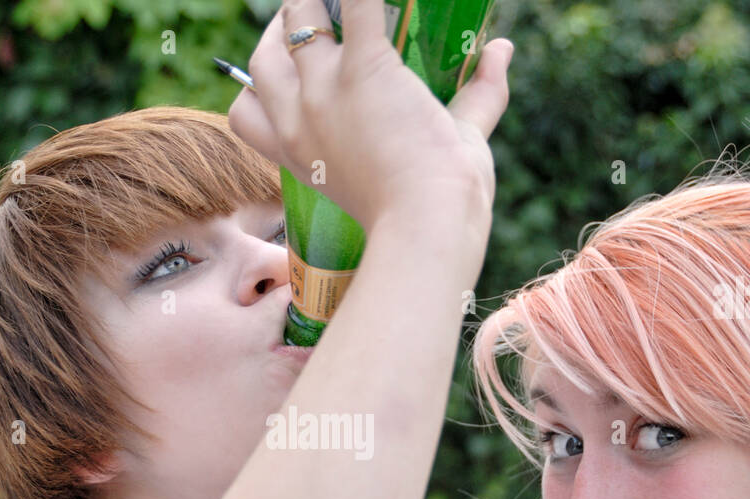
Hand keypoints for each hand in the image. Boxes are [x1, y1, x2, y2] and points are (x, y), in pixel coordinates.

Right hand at [228, 0, 513, 230]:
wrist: (431, 225)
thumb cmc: (432, 212)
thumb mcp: (438, 156)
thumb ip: (479, 98)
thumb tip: (502, 49)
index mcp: (298, 155)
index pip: (247, 114)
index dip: (262, 88)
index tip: (292, 73)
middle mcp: (300, 121)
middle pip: (262, 58)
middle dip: (284, 33)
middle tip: (319, 21)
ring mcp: (326, 93)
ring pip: (297, 20)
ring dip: (314, 2)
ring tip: (343, 5)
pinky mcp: (364, 70)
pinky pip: (356, 5)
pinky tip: (382, 1)